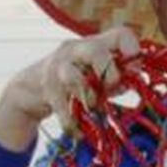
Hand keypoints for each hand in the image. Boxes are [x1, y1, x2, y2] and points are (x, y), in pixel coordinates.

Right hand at [0, 26, 141, 151]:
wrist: (32, 87)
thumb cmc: (77, 79)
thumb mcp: (98, 74)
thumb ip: (117, 78)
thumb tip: (129, 83)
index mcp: (95, 43)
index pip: (119, 34)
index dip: (132, 51)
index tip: (134, 71)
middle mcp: (75, 50)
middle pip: (94, 50)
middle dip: (108, 72)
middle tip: (112, 87)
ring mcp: (58, 67)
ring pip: (74, 78)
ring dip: (88, 97)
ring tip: (93, 107)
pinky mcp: (46, 88)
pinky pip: (62, 107)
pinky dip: (72, 122)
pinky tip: (79, 131)